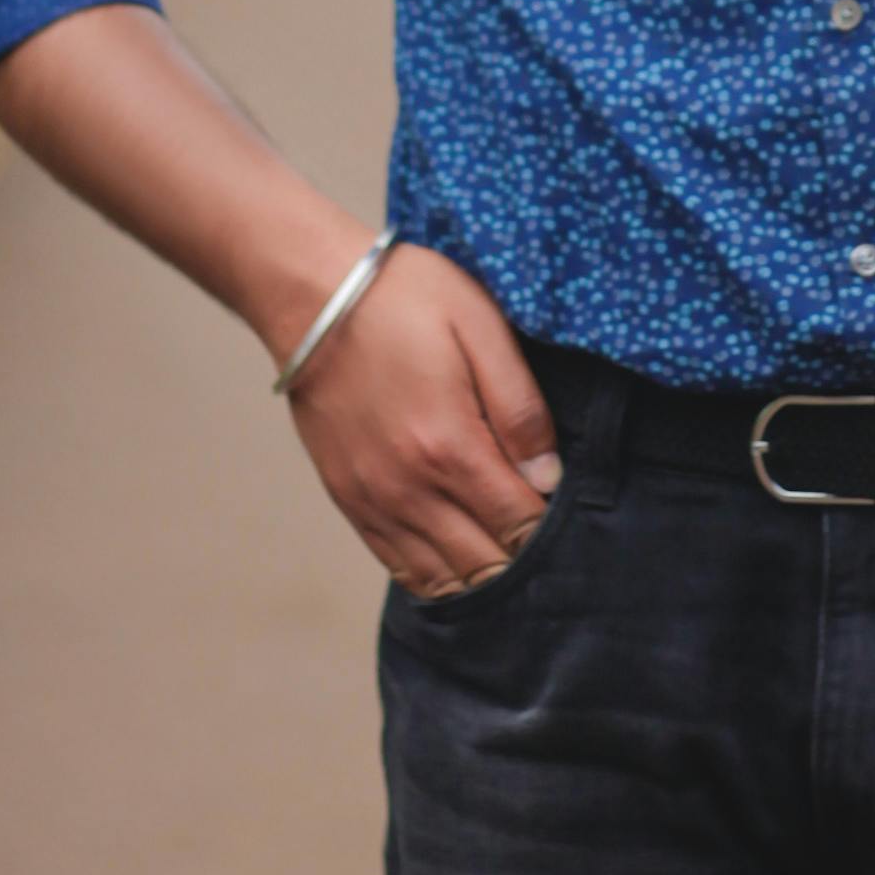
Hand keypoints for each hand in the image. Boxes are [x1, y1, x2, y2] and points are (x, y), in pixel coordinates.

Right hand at [279, 239, 560, 594]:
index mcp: (450, 446)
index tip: (563, 514)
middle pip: (483, 564)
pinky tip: (456, 561)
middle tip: (542, 539)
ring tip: (503, 552)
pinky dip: (433, 576)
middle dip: (521, 561)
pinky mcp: (347, 497)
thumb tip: (548, 477)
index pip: (518, 525)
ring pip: (440, 578)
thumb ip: (519, 407)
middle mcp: (409, 488)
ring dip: (479, 574)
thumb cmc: (403, 300)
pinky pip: (396, 565)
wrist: (312, 296)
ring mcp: (373, 499)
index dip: (549, 530)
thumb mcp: (480, 328)